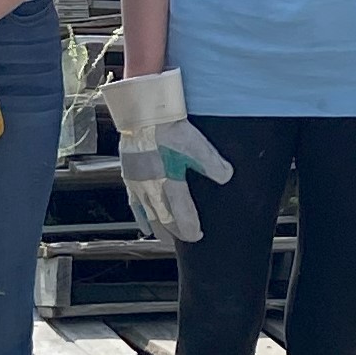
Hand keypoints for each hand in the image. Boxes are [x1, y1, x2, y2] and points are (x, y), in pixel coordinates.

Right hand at [101, 69, 232, 242]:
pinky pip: (134, 204)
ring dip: (158, 228)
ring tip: (163, 238)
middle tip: (183, 240)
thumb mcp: (195, 143)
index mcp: (170, 181)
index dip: (189, 229)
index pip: (181, 215)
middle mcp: (152, 187)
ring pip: (148, 214)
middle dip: (175, 232)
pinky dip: (140, 217)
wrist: (141, 113)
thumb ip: (212, 163)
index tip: (197, 236)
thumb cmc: (167, 127)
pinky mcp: (129, 177)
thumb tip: (226, 177)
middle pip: (164, 219)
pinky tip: (143, 224)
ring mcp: (139, 184)